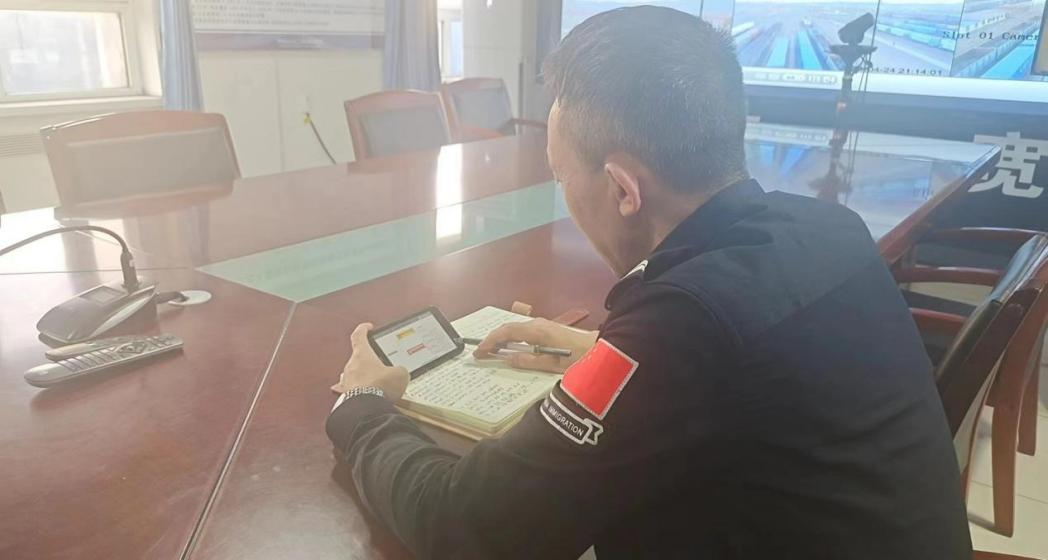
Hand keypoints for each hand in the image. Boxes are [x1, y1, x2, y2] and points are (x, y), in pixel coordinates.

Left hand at [331, 323, 409, 400]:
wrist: (366, 408)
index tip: (367, 327)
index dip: (363, 329)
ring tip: (376, 384)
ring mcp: (347, 380)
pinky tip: (364, 396)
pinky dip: (358, 391)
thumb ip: (399, 370)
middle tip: (379, 365)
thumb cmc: (379, 387)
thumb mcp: (400, 374)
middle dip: (369, 360)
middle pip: (358, 357)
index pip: (359, 335)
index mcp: (362, 354)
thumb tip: (400, 373)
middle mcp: (351, 365)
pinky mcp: (345, 395)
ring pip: (354, 374)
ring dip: (363, 376)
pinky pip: (351, 390)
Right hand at [473, 318, 597, 372]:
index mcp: (537, 331)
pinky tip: (511, 350)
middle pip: (508, 329)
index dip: (490, 341)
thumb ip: (529, 361)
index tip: (478, 352)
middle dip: (493, 340)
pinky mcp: (548, 329)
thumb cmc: (579, 358)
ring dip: (502, 340)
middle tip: (481, 354)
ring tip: (492, 353)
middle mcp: (538, 323)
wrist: (602, 348)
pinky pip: (524, 332)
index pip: (506, 332)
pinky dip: (512, 340)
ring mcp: (543, 325)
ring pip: (516, 330)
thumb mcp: (553, 365)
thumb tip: (507, 359)